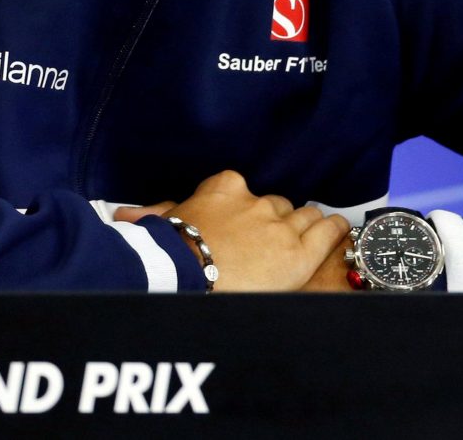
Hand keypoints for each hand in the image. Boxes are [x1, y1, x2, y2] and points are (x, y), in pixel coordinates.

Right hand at [115, 171, 348, 291]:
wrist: (186, 274)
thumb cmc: (170, 250)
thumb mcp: (162, 224)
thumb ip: (155, 214)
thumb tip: (124, 215)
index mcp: (225, 188)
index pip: (245, 189)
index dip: (248, 206)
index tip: (245, 216)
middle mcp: (257, 202)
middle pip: (277, 204)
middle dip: (276, 218)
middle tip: (271, 235)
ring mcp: (280, 226)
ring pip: (304, 216)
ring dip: (307, 223)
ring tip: (311, 229)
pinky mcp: (300, 251)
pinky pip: (326, 231)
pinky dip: (335, 228)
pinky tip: (339, 227)